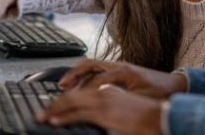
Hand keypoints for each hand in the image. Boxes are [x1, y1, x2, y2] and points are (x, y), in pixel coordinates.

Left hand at [38, 85, 162, 134]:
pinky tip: (54, 121)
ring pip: (71, 101)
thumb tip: (98, 110)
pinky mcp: (103, 112)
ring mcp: (103, 100)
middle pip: (73, 92)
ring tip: (43, 116)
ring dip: (55, 109)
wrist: (161, 115)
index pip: (83, 84)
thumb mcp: (125, 103)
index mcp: (110, 85)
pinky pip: (77, 114)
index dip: (67, 92)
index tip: (57, 99)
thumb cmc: (147, 111)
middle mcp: (104, 89)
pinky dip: (63, 117)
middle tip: (43, 110)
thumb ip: (110, 102)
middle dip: (55, 102)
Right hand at [59, 60, 186, 98]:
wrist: (174, 85)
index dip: (83, 91)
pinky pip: (98, 69)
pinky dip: (86, 75)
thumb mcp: (141, 97)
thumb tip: (103, 99)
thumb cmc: (160, 92)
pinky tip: (81, 85)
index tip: (71, 100)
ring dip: (78, 74)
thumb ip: (122, 97)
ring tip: (65, 85)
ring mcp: (119, 66)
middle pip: (90, 65)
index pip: (97, 80)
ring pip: (92, 65)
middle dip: (73, 75)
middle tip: (61, 86)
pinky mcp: (120, 70)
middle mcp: (119, 66)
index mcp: (124, 72)